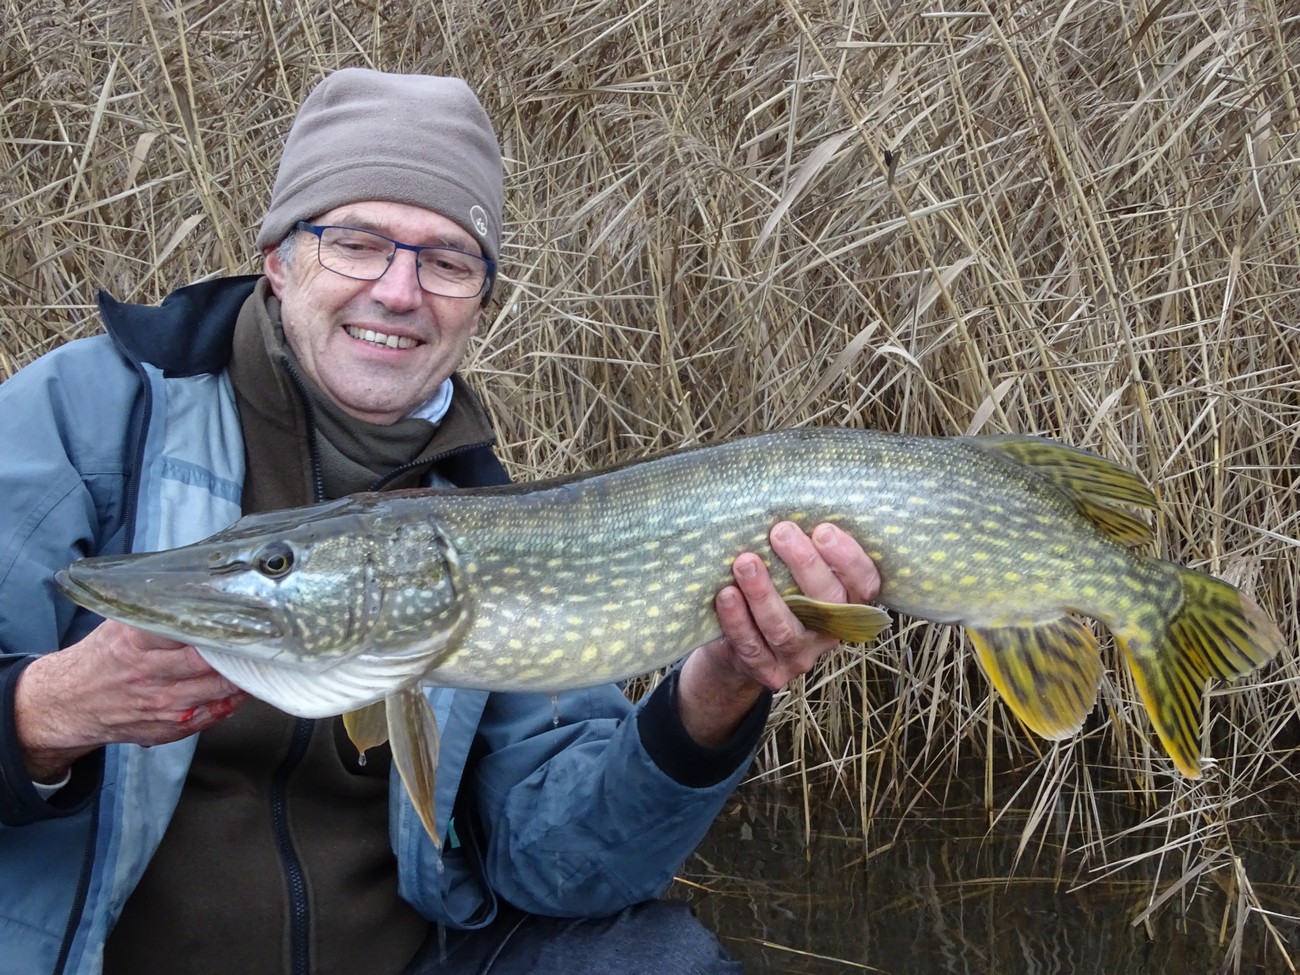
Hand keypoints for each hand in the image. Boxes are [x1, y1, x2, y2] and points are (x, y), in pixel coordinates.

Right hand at [15, 620, 247, 781]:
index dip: (222, 625)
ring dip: (243, 679)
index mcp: (136, 642)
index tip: (248, 617)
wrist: (67, 702)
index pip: (189, 630)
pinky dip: (230, 703)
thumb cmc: (102, 657)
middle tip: (266, 640)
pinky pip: (210, 716)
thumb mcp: (121, 624)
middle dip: (240, 653)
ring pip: (216, 692)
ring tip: (263, 663)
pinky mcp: (167, 728)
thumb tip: (201, 586)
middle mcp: (149, 674)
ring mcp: (160, 705)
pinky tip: (243, 690)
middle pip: (209, 663)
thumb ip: (157, 609)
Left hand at [677, 521, 879, 746]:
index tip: (823, 529)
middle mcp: (827, 633)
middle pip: (826, 603)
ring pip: (784, 628)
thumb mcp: (790, 573)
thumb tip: (787, 498)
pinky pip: (751, 645)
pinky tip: (726, 594)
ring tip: (745, 562)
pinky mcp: (767, 671)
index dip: (849, 559)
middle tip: (781, 531)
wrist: (737, 651)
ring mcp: (798, 656)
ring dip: (763, 593)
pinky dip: (737, 619)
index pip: (864, 585)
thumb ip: (800, 549)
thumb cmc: (771, 594)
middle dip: (805, 565)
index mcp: (845, 605)